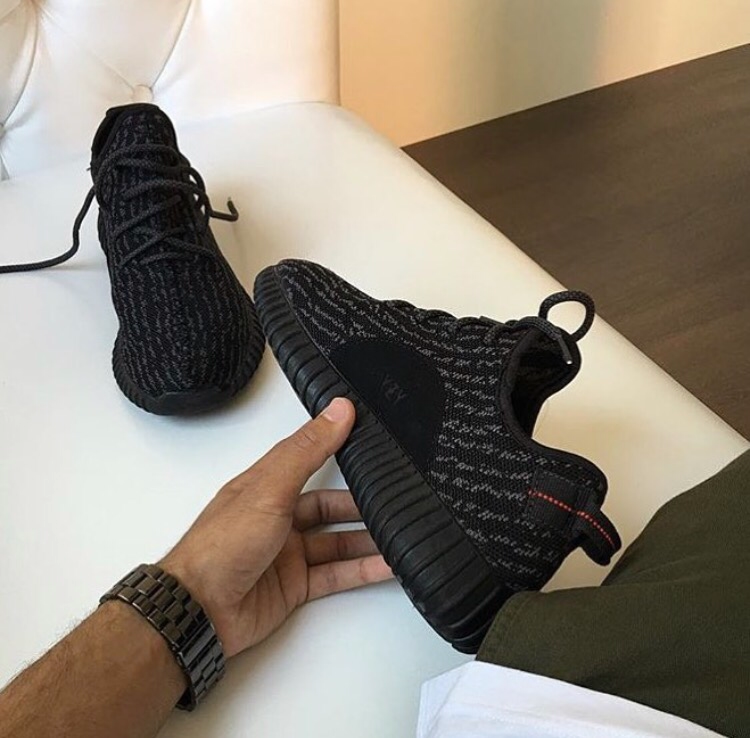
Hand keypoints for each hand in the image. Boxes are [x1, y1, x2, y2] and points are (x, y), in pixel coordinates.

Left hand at [160, 397, 392, 657]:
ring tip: (402, 533)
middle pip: (329, 506)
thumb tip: (338, 410)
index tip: (371, 441)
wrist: (199, 610)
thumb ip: (308, 451)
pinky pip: (337, 574)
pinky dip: (362, 570)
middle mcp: (278, 517)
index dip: (338, 448)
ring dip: (367, 539)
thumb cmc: (223, 544)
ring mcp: (287, 553)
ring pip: (337, 542)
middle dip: (361, 505)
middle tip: (396, 500)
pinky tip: (388, 566)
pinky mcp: (294, 586)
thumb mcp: (270, 488)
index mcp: (266, 486)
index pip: (309, 459)